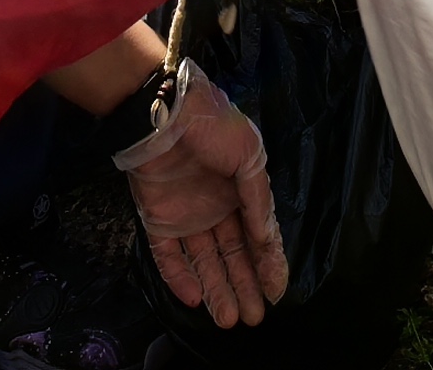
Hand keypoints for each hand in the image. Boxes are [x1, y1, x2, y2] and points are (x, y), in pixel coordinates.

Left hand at [115, 59, 289, 326]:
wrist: (165, 112)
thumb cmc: (215, 128)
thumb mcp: (249, 159)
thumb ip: (257, 202)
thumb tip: (268, 242)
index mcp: (240, 190)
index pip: (256, 236)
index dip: (268, 264)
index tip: (276, 293)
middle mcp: (215, 206)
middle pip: (231, 254)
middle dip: (243, 285)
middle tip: (253, 319)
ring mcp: (185, 214)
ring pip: (203, 260)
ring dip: (216, 288)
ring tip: (228, 319)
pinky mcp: (157, 218)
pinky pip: (167, 255)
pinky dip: (179, 276)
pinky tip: (193, 298)